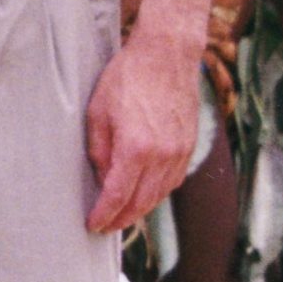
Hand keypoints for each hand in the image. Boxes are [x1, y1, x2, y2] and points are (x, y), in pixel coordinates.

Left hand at [85, 25, 198, 234]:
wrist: (166, 55)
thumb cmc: (127, 78)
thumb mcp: (98, 112)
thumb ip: (99, 150)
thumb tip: (101, 178)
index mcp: (136, 148)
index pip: (118, 196)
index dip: (104, 215)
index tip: (92, 225)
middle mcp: (163, 155)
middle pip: (141, 202)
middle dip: (121, 219)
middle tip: (104, 226)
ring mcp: (180, 152)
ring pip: (159, 194)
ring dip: (140, 209)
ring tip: (121, 215)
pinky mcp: (189, 146)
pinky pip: (173, 180)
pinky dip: (157, 192)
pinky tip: (144, 194)